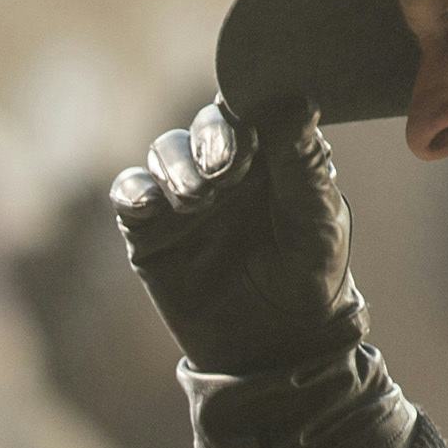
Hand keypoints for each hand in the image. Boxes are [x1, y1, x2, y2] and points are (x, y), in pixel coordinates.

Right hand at [108, 96, 367, 379]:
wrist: (273, 347)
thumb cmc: (307, 277)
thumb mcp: (316, 221)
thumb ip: (302, 163)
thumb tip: (297, 100)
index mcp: (271, 153)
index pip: (251, 107)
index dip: (246, 104)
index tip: (252, 124)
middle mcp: (225, 165)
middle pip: (205, 125)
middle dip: (210, 139)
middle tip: (223, 171)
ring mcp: (184, 196)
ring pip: (166, 151)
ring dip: (177, 166)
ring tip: (196, 199)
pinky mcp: (149, 230)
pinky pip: (131, 193)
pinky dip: (135, 190)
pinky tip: (149, 205)